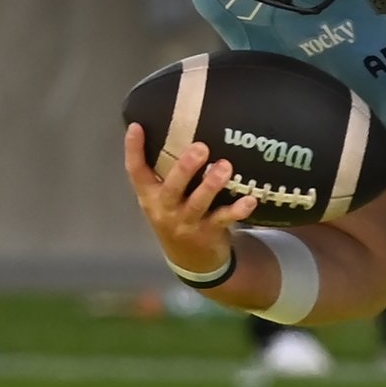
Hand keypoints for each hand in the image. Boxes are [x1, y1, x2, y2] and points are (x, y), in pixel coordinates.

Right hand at [123, 123, 256, 273]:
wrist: (190, 260)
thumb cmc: (178, 214)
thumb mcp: (165, 196)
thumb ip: (169, 170)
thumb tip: (183, 126)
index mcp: (151, 195)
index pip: (136, 171)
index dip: (134, 150)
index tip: (137, 126)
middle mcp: (165, 208)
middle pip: (172, 187)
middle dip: (185, 168)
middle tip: (201, 147)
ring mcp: (186, 222)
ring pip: (198, 203)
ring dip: (212, 185)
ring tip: (225, 166)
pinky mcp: (208, 232)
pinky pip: (224, 219)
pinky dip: (238, 210)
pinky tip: (251, 199)